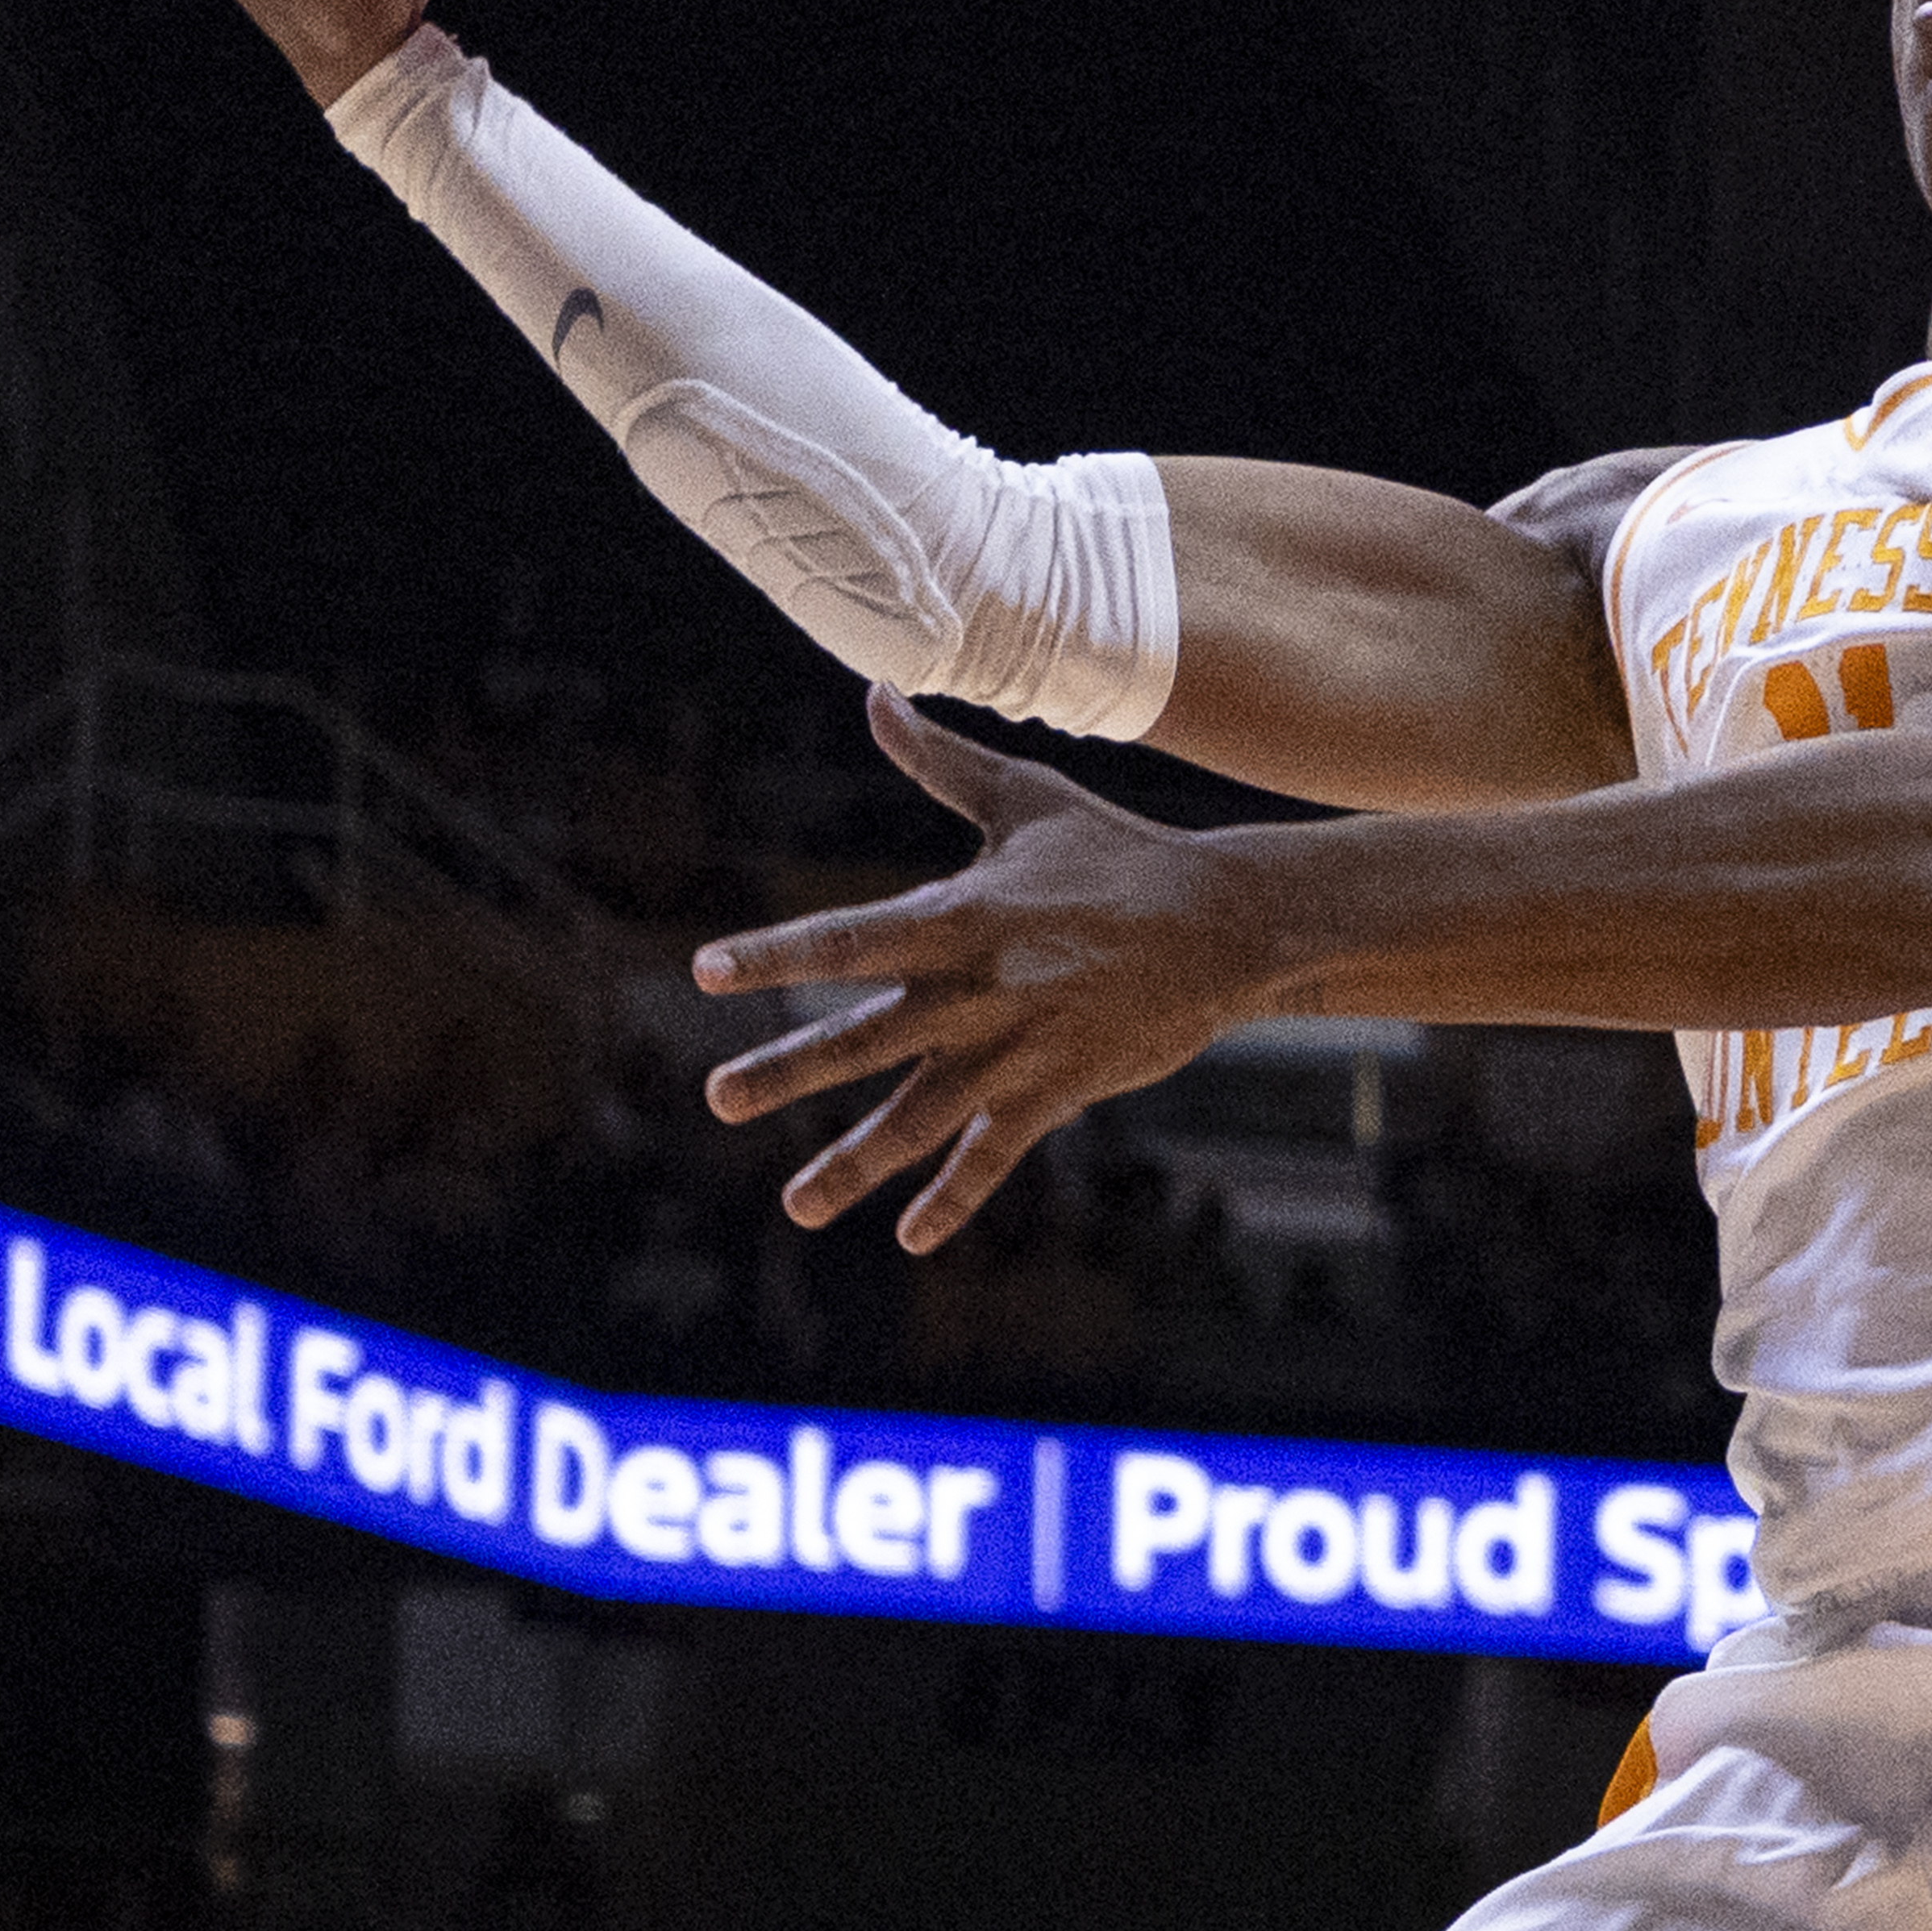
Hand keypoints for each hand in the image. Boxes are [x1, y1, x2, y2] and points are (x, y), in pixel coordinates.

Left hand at [689, 689, 1291, 1253]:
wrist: (1224, 922)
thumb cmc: (1119, 853)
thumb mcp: (1026, 800)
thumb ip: (940, 761)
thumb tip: (875, 695)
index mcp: (959, 916)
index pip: (848, 938)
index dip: (776, 954)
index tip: (707, 972)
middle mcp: (977, 989)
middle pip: (862, 1037)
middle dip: (787, 1072)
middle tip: (719, 1100)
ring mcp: (1017, 1046)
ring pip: (918, 1114)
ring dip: (854, 1164)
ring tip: (797, 1205)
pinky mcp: (1059, 1088)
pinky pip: (995, 1153)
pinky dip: (955, 1197)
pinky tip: (911, 1235)